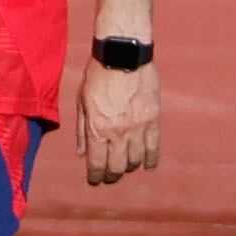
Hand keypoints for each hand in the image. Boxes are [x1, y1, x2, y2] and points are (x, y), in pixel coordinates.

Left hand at [77, 55, 161, 186]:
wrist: (123, 55)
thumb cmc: (98, 75)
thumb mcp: (82, 101)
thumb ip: (82, 130)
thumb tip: (82, 153)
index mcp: (97, 128)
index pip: (96, 163)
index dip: (95, 176)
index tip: (95, 180)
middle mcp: (118, 133)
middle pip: (117, 167)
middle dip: (112, 175)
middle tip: (110, 176)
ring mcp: (138, 128)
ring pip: (135, 160)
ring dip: (129, 167)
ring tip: (126, 166)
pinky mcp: (153, 121)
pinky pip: (154, 147)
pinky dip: (150, 160)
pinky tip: (147, 166)